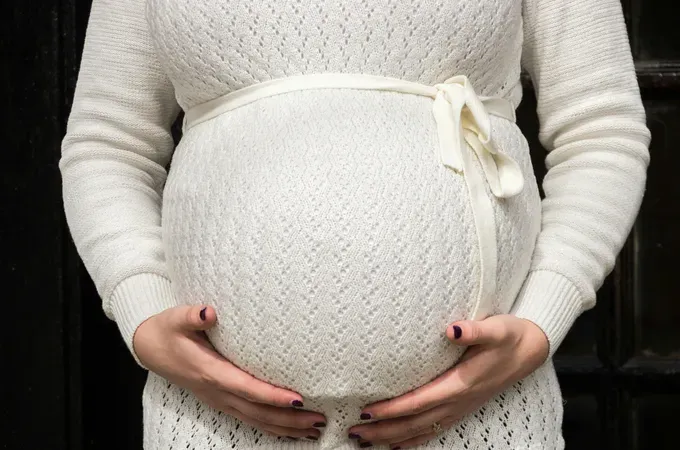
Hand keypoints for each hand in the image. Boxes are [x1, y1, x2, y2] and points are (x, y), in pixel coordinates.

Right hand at [133, 304, 325, 439]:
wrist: (150, 348)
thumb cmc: (167, 330)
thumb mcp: (174, 318)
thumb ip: (191, 315)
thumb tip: (208, 312)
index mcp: (210, 372)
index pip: (247, 388)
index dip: (272, 396)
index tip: (298, 399)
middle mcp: (217, 391)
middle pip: (258, 412)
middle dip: (289, 419)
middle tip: (319, 419)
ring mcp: (219, 400)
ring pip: (256, 420)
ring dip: (285, 428)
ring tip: (313, 430)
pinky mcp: (221, 401)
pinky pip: (249, 419)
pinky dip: (271, 427)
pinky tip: (290, 431)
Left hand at [347, 315, 548, 448]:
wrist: (530, 349)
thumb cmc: (509, 335)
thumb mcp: (495, 328)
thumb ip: (474, 330)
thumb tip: (452, 329)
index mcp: (460, 383)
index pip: (419, 401)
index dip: (392, 409)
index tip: (367, 410)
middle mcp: (458, 401)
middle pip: (414, 422)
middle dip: (383, 429)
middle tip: (354, 431)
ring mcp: (460, 408)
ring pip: (421, 430)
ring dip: (392, 437)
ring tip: (365, 440)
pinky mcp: (462, 407)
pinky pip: (434, 430)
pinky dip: (413, 441)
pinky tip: (396, 446)